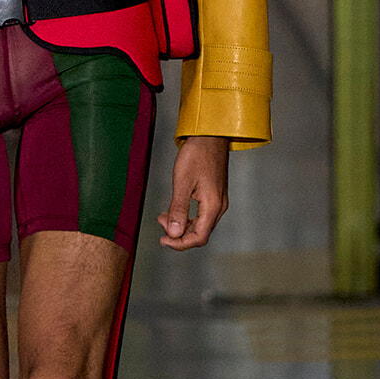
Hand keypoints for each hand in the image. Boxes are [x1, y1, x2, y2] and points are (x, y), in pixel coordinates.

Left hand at [158, 136, 230, 250]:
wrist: (210, 135)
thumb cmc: (197, 154)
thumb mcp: (182, 182)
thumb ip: (178, 210)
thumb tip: (173, 233)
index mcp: (212, 206)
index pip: (199, 237)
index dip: (180, 243)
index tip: (163, 240)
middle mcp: (218, 207)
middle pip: (200, 234)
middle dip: (178, 234)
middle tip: (160, 222)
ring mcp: (218, 201)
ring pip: (200, 225)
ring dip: (182, 225)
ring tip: (164, 216)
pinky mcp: (214, 195)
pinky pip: (201, 215)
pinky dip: (187, 217)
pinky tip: (174, 209)